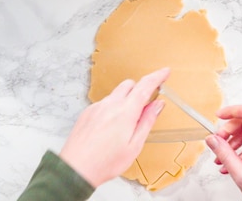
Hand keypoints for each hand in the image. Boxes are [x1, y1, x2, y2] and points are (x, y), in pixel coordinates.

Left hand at [59, 68, 168, 186]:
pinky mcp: (87, 112)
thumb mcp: (134, 146)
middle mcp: (110, 105)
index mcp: (125, 112)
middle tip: (146, 104)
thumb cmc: (105, 162)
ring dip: (125, 100)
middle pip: (129, 84)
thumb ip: (147, 121)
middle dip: (140, 89)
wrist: (76, 169)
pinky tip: (110, 128)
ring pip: (116, 94)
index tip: (165, 72)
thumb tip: (157, 105)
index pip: (145, 86)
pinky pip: (104, 103)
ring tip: (125, 124)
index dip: (157, 77)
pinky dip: (112, 108)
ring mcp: (96, 107)